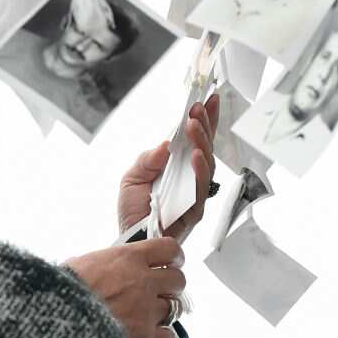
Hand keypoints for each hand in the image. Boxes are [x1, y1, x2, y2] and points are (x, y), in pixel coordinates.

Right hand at [65, 237, 185, 337]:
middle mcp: (143, 280)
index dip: (174, 255)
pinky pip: (168, 336)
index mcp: (128, 258)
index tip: (172, 260)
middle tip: (161, 290)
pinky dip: (162, 337)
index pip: (168, 248)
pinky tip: (151, 336)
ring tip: (151, 314)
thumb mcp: (80, 264)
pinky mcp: (145, 336)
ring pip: (175, 307)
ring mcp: (146, 309)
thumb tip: (98, 266)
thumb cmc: (62, 291)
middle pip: (178, 279)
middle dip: (171, 285)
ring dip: (165, 310)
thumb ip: (100, 264)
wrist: (57, 323)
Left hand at [118, 94, 219, 241]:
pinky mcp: (194, 211)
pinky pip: (201, 189)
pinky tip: (196, 156)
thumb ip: (148, 159)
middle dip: (204, 126)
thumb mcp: (132, 177)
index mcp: (178, 168)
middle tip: (198, 109)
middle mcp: (191, 179)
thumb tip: (166, 143)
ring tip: (194, 126)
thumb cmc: (133, 211)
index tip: (210, 98)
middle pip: (206, 149)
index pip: (196, 140)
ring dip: (202, 143)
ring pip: (207, 165)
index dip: (206, 120)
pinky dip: (200, 170)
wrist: (128, 240)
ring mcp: (195, 195)